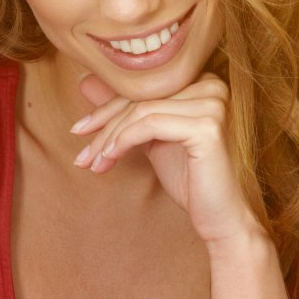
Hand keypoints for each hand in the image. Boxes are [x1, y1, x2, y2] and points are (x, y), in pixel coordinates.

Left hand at [69, 72, 259, 248]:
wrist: (220, 216)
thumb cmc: (190, 179)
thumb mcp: (150, 139)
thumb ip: (126, 111)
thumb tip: (85, 82)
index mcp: (201, 82)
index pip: (142, 88)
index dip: (106, 109)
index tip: (78, 131)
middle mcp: (211, 84)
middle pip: (139, 98)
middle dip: (103, 127)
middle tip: (81, 156)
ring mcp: (212, 102)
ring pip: (140, 111)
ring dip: (109, 139)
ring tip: (93, 163)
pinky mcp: (208, 125)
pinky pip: (150, 125)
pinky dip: (123, 141)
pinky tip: (109, 159)